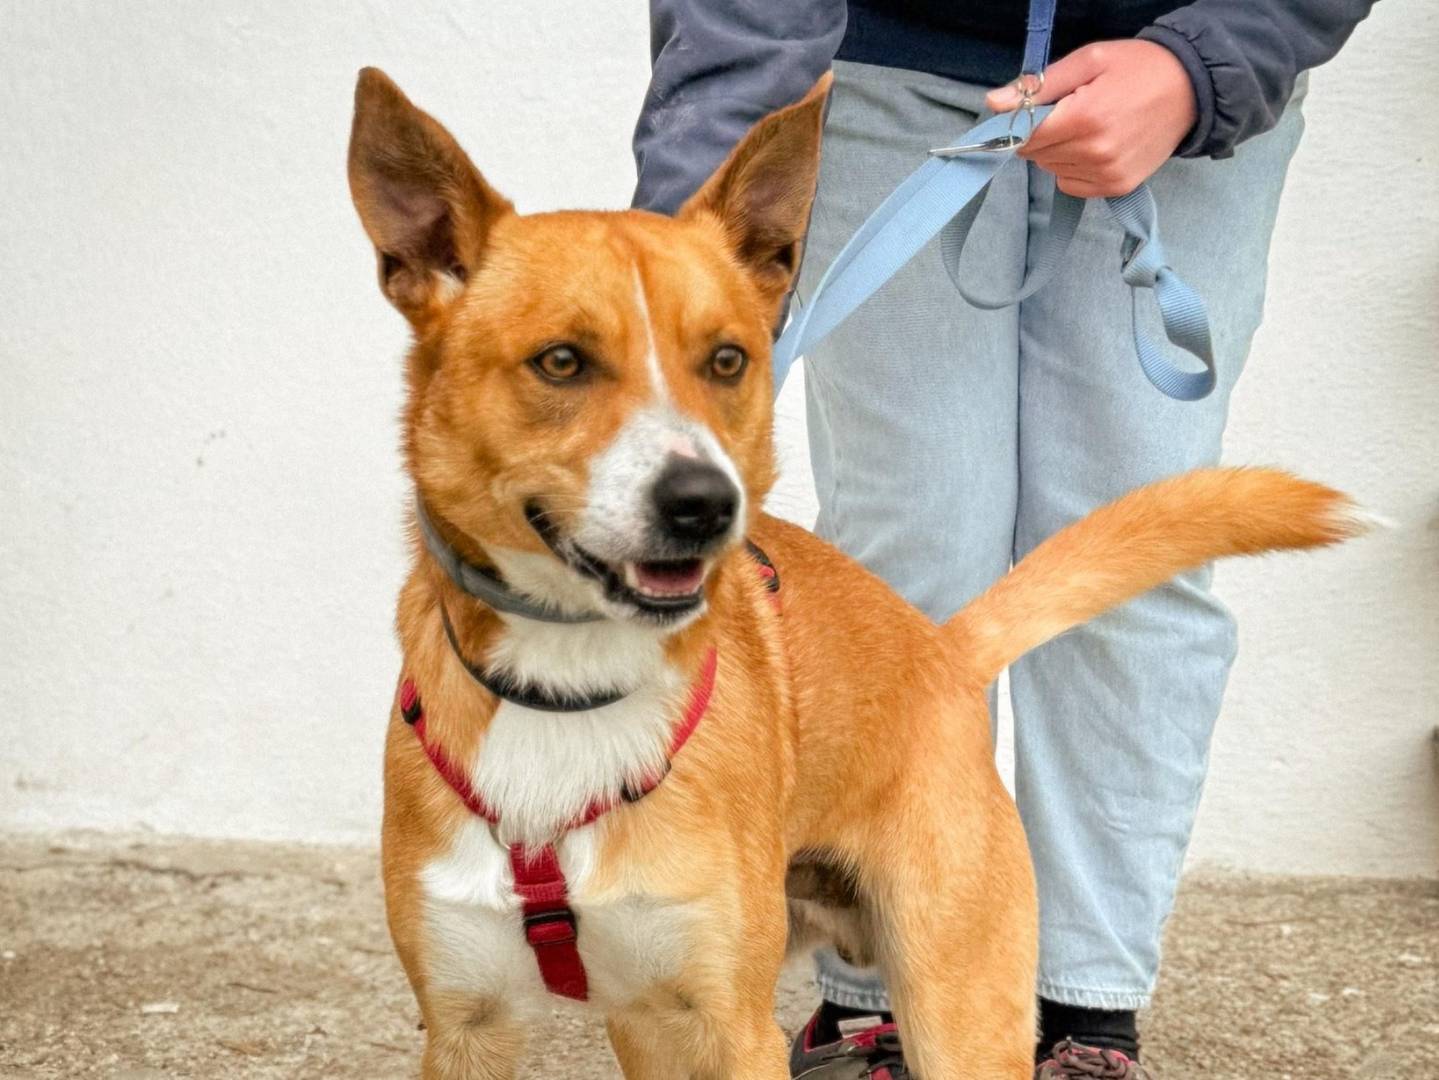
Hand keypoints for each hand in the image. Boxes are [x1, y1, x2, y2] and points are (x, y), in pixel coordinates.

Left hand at [986, 40, 1197, 197]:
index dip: (1021, 123)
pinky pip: (1071, 185)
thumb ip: (1039, 85)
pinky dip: (1072, 169)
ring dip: (1058, 152)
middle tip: (1071, 112)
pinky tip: (1093, 147)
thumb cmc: (1139, 67)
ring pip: (1052, 170)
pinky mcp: (1117, 187)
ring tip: (1088, 127)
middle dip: (1043, 135)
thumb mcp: (1088, 61)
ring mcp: (1107, 174)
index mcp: (1084, 118)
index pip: (1024, 137)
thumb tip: (994, 103)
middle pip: (1036, 155)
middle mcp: (1094, 153)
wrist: (1192, 88)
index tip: (1035, 110)